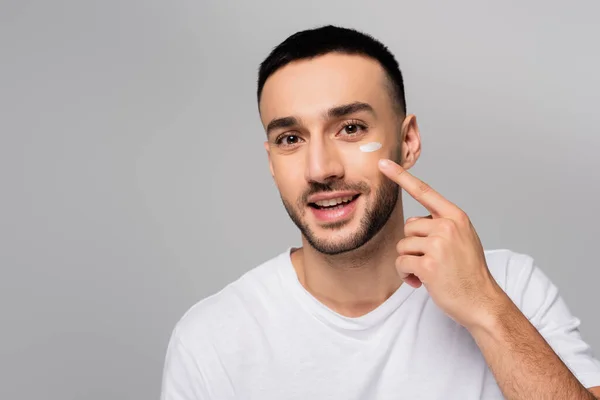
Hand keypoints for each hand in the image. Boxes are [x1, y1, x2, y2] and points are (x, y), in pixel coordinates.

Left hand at [378, 158, 506, 329]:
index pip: (424, 191)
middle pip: (408, 225)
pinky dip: (406, 275)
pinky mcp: (428, 264)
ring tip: (428, 272)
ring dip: (409, 262)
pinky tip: (421, 281)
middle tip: (430, 260)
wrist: (481, 301)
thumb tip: (416, 223)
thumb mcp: (463, 238)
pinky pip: (401, 263)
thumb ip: (442, 225)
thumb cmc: (469, 272)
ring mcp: (438, 245)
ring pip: (403, 245)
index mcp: (456, 217)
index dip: (401, 176)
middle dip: (413, 245)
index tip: (383, 163)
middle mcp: (447, 226)